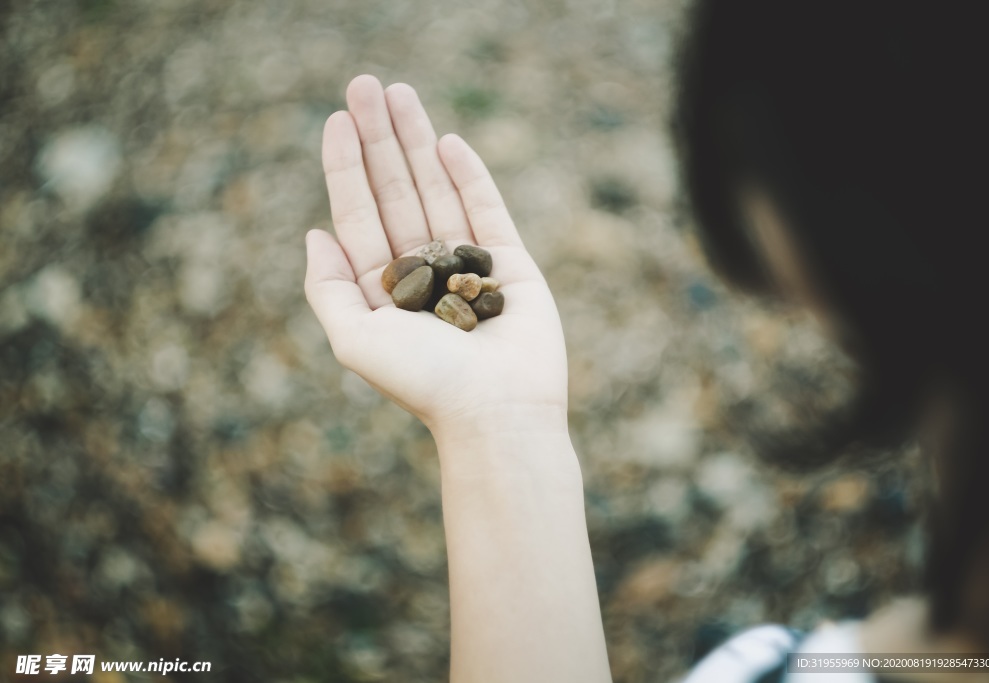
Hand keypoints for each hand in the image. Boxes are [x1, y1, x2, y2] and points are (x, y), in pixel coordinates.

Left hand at [305, 75, 567, 438]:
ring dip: (418, 141)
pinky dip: (468, 174)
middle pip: (396, 190)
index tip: (336, 118)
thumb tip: (313, 232)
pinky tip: (446, 140)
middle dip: (380, 137)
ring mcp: (467, 263)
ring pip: (437, 189)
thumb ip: (328, 288)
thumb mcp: (355, 340)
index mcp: (384, 288)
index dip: (346, 165)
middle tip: (366, 83)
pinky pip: (486, 209)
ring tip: (402, 92)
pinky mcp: (510, 265)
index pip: (360, 213)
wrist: (496, 411)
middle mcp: (423, 271)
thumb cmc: (424, 382)